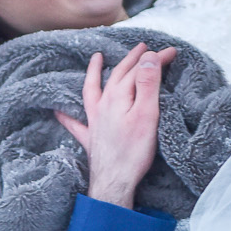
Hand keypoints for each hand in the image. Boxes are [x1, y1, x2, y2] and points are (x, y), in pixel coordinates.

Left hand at [54, 42, 176, 207]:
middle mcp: (103, 105)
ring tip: (96, 58)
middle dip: (132, 60)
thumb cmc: (133, 151)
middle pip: (117, 75)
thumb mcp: (147, 113)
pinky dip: (66, 115)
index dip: (155, 58)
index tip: (171, 51)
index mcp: (118, 96)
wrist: (114, 182)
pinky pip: (74, 124)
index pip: (138, 69)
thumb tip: (147, 57)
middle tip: (144, 48)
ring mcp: (94, 121)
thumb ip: (147, 83)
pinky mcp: (91, 139)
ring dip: (94, 72)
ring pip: (91, 89)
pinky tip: (58, 111)